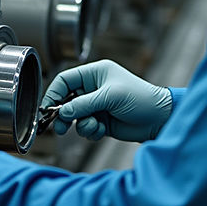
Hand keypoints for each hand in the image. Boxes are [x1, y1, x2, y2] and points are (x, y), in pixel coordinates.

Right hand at [41, 59, 172, 142]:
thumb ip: (83, 104)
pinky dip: (91, 131)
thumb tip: (62, 112)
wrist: (159, 119)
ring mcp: (97, 105)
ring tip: (93, 127)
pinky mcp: (101, 121)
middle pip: (66, 100)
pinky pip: (85, 127)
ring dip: (81, 124)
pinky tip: (102, 130)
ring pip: (75, 117)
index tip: (47, 108)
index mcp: (94, 74)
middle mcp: (93, 88)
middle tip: (60, 127)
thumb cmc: (140, 99)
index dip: (54, 93)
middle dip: (64, 114)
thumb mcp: (110, 97)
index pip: (65, 80)